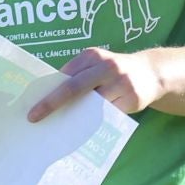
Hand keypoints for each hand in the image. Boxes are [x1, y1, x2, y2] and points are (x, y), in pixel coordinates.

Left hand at [27, 47, 164, 120]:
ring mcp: (120, 82)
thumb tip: (49, 97)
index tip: (31, 105)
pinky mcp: (131, 98)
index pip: (64, 76)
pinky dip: (94, 121)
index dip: (47, 91)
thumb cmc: (115, 72)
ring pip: (91, 105)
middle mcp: (106, 66)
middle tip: (34, 117)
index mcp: (92, 56)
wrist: (152, 73)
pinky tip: (83, 128)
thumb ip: (78, 77)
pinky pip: (107, 114)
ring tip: (58, 128)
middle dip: (51, 103)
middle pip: (73, 87)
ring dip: (74, 117)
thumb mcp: (96, 66)